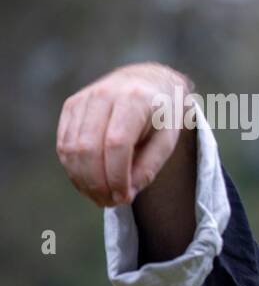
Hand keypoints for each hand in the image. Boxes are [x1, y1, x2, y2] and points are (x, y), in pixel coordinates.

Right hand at [56, 62, 192, 206]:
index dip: (116, 176)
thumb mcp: (167, 140)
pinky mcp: (71, 106)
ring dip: (83, 180)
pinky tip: (88, 184)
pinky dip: (73, 169)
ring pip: (71, 148)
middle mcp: (104, 95)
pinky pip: (64, 144)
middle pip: (89, 147)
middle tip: (110, 202)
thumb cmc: (161, 115)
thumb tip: (125, 194)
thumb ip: (148, 167)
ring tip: (101, 198)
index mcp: (135, 100)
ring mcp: (83, 99)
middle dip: (97, 182)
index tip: (124, 198)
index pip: (117, 143)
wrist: (147, 82)